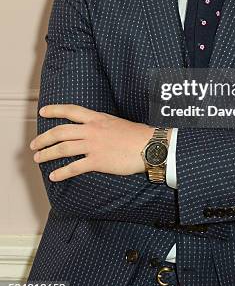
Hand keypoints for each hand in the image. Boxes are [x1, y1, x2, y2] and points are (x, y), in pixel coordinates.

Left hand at [29, 104, 171, 180]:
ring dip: (47, 154)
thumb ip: (102, 126)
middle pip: (61, 131)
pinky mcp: (97, 161)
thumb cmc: (137, 135)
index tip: (43, 111)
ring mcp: (93, 145)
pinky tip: (54, 176)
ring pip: (63, 148)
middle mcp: (92, 130)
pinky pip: (74, 167)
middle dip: (44, 138)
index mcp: (97, 118)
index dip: (55, 110)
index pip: (71, 110)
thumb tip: (93, 131)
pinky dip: (61, 172)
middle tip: (34, 145)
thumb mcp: (116, 123)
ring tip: (38, 159)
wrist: (149, 145)